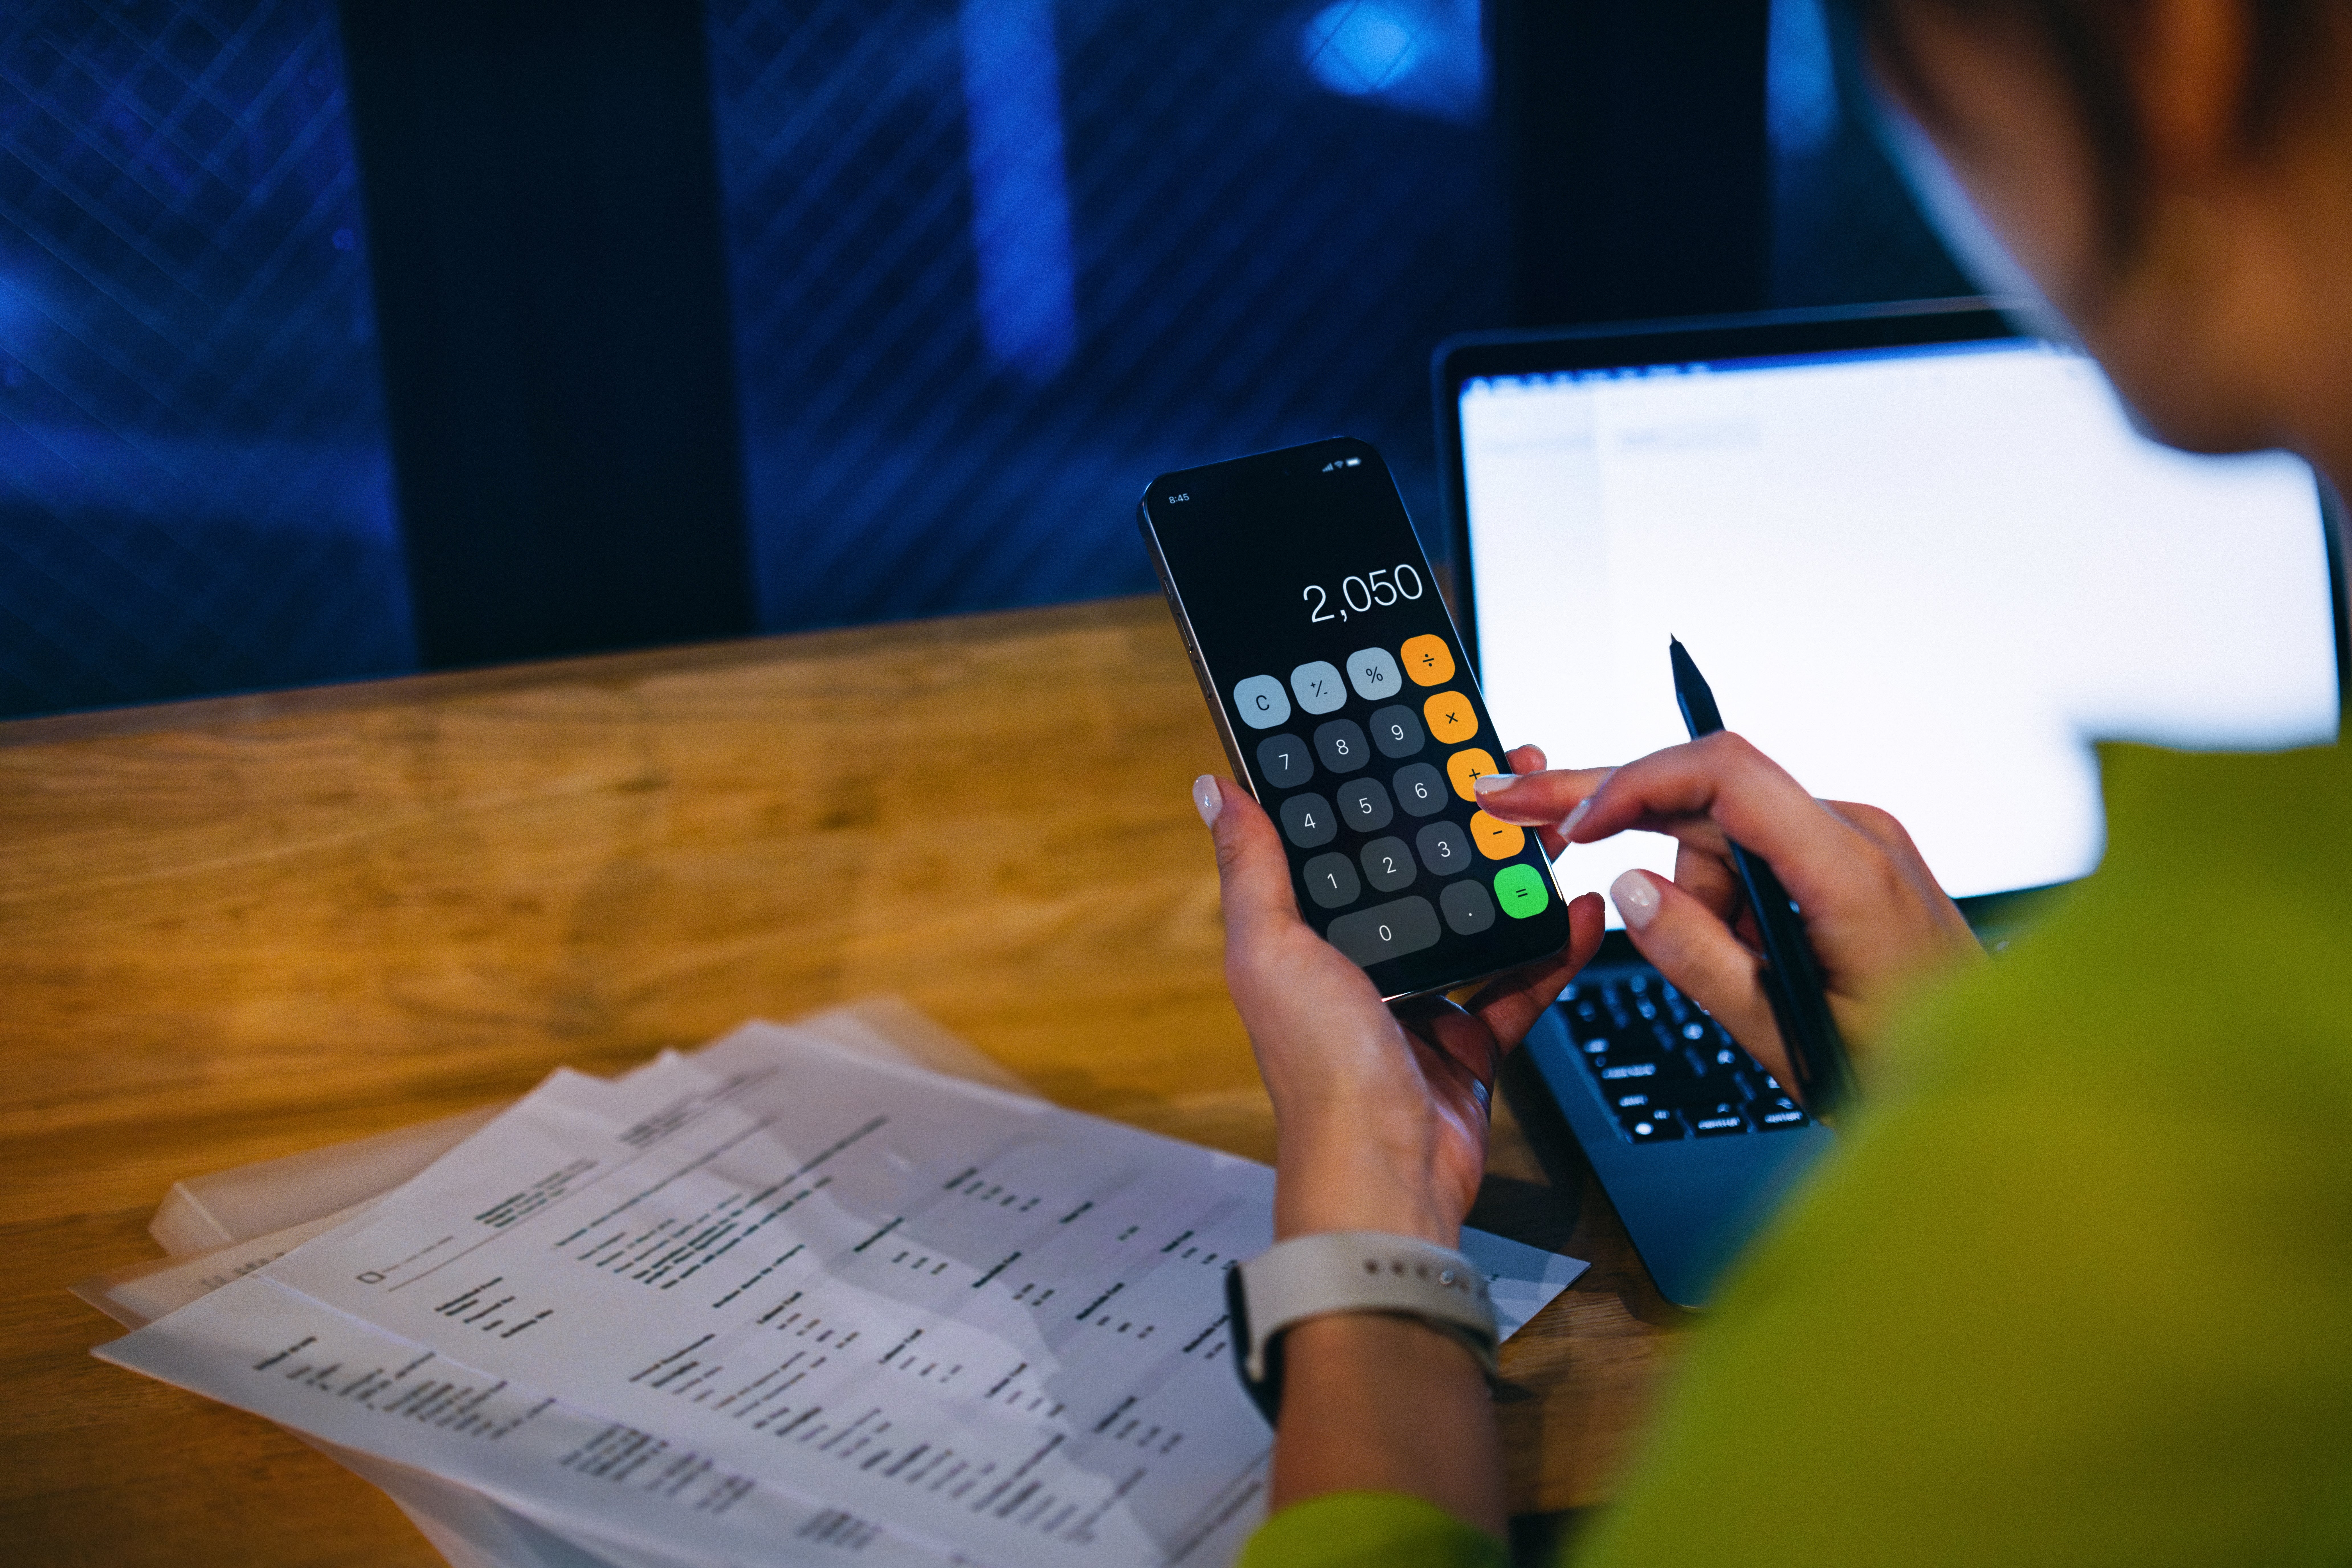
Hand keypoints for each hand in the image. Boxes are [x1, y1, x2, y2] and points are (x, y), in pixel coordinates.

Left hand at [1195, 745, 1606, 1243]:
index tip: (1410, 743)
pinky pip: (1520, 982)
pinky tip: (1579, 908)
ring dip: (1513, 877)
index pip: (1340, 848)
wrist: (1386, 1168)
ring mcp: (1419, 1004)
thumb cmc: (1320, 1071)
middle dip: (1460, 828)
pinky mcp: (1470, 1041)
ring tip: (1553, 826)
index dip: (1372, 795)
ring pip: (1475, 924)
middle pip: (1417, 879)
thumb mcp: (1269, 950)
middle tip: (1506, 777)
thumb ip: (1251, 870)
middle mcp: (1360, 968)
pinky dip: (1553, 947)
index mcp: (1306, 941)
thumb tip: (1217, 791)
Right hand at [1473, 733, 1981, 1103]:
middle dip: (1621, 820)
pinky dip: (1725, 904)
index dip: (1632, 783)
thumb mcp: (1787, 1037)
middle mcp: (1853, 833)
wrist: (1996, 1086)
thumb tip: (1628, 891)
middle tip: (1523, 812)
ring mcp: (1852, 844)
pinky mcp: (1844, 864)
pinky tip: (1746, 959)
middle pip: (1707, 796)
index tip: (1567, 819)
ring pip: (1722, 836)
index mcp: (1848, 868)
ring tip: (1734, 978)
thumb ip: (1699, 962)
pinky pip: (1753, 859)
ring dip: (1697, 899)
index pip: (1724, 774)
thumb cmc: (1910, 1071)